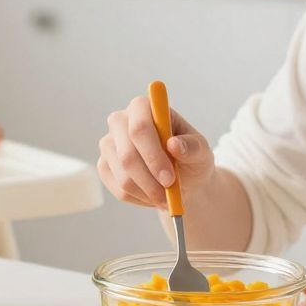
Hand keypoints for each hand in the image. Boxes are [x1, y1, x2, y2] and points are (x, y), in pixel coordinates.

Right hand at [97, 95, 216, 208]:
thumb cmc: (190, 157)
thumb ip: (192, 147)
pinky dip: (140, 198)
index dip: (153, 154)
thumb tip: (174, 144)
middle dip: (150, 179)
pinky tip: (153, 194)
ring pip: (123, 176)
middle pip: (127, 154)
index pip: (140, 126)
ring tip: (166, 195)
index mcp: (143, 107)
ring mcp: (108, 144)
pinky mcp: (104, 166)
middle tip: (169, 194)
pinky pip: (119, 190)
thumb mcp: (201, 151)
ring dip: (148, 192)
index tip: (170, 177)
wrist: (181, 178)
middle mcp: (120, 121)